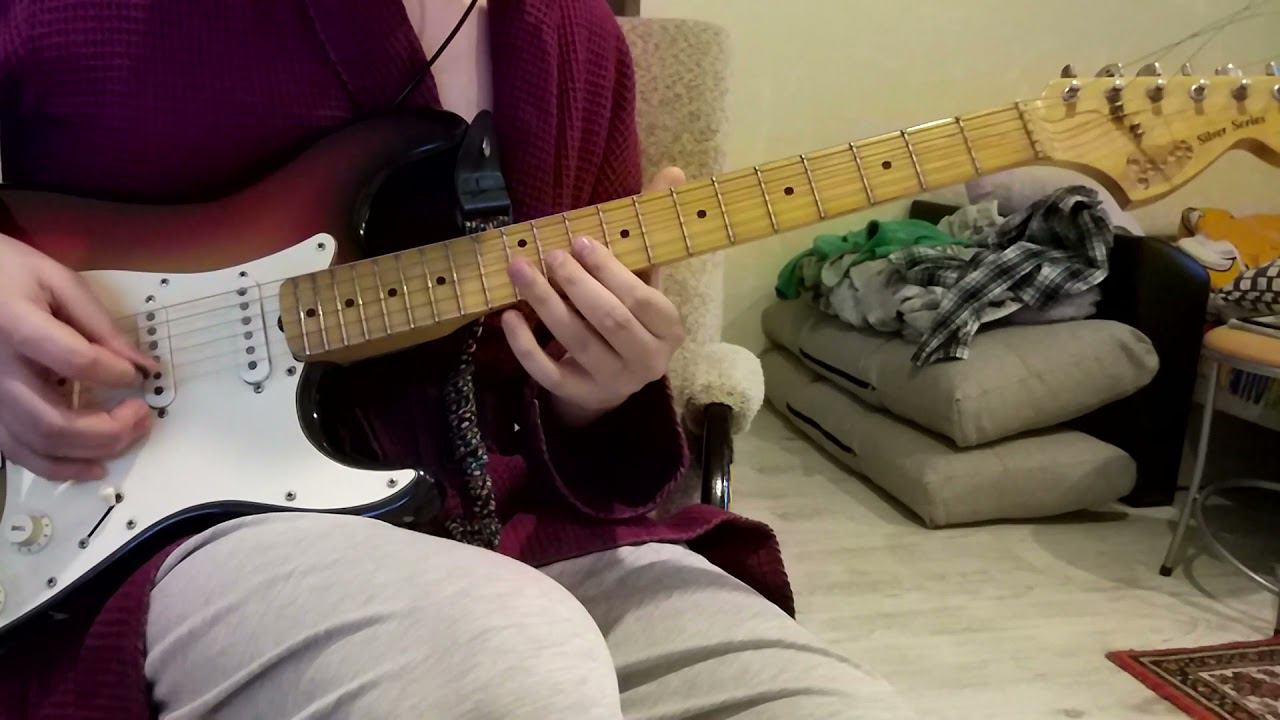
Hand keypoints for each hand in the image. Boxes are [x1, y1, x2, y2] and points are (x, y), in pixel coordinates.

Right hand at [0, 233, 155, 479]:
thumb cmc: (8, 273)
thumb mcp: (57, 280)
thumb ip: (100, 324)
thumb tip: (143, 365)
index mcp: (16, 325)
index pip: (75, 360)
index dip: (115, 373)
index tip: (139, 376)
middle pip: (54, 421)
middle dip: (110, 429)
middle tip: (142, 414)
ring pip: (39, 445)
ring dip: (93, 451)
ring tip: (130, 434)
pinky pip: (20, 453)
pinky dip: (60, 467)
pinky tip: (94, 465)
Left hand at [501, 168, 687, 426]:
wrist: (614, 378)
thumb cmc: (630, 316)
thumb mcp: (643, 276)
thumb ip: (650, 229)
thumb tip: (674, 171)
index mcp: (668, 329)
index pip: (642, 299)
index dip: (609, 269)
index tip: (579, 241)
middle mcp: (646, 361)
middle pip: (609, 320)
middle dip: (576, 284)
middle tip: (549, 254)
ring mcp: (612, 382)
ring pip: (576, 342)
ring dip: (544, 302)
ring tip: (520, 270)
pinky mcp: (577, 394)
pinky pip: (548, 373)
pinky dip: (525, 346)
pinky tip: (508, 318)